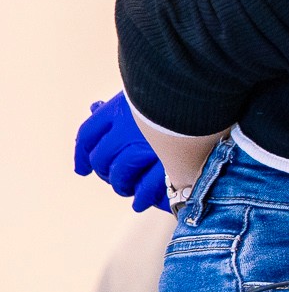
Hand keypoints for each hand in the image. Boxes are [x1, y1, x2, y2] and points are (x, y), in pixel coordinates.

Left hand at [74, 94, 167, 211]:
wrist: (203, 90)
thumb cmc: (175, 91)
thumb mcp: (142, 89)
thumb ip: (121, 102)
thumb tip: (95, 107)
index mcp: (119, 108)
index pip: (88, 135)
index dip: (82, 155)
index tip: (82, 168)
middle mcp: (128, 128)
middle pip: (101, 157)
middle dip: (104, 171)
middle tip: (112, 178)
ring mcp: (147, 146)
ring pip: (121, 172)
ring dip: (121, 185)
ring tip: (126, 189)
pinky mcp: (169, 161)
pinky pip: (147, 184)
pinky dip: (142, 196)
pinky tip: (140, 202)